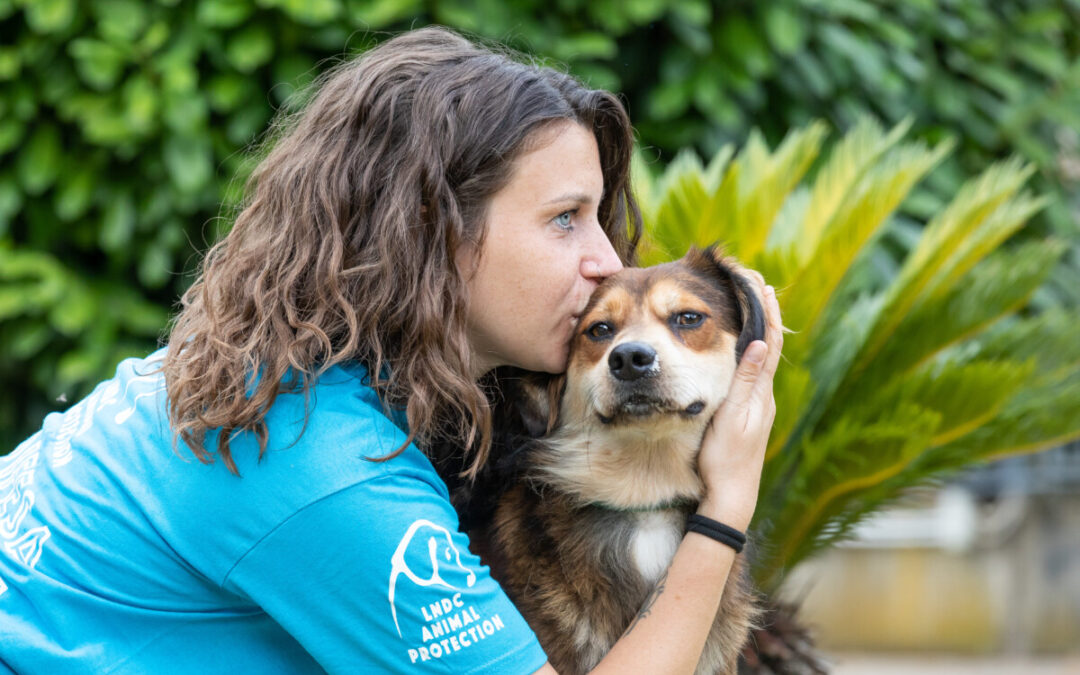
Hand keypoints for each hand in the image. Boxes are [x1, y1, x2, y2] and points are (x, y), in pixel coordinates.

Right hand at [697, 278, 782, 531]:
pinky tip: (746, 349)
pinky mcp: (749, 415)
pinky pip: (754, 373)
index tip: (763, 284)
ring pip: (763, 358)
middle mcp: (764, 396)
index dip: (767, 312)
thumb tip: (761, 342)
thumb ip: (745, 380)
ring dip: (760, 329)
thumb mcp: (731, 418)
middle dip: (765, 313)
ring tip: (755, 306)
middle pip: (770, 345)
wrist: (731, 497)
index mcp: (761, 393)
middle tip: (759, 284)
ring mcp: (758, 406)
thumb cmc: (725, 460)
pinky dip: (752, 350)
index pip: (769, 343)